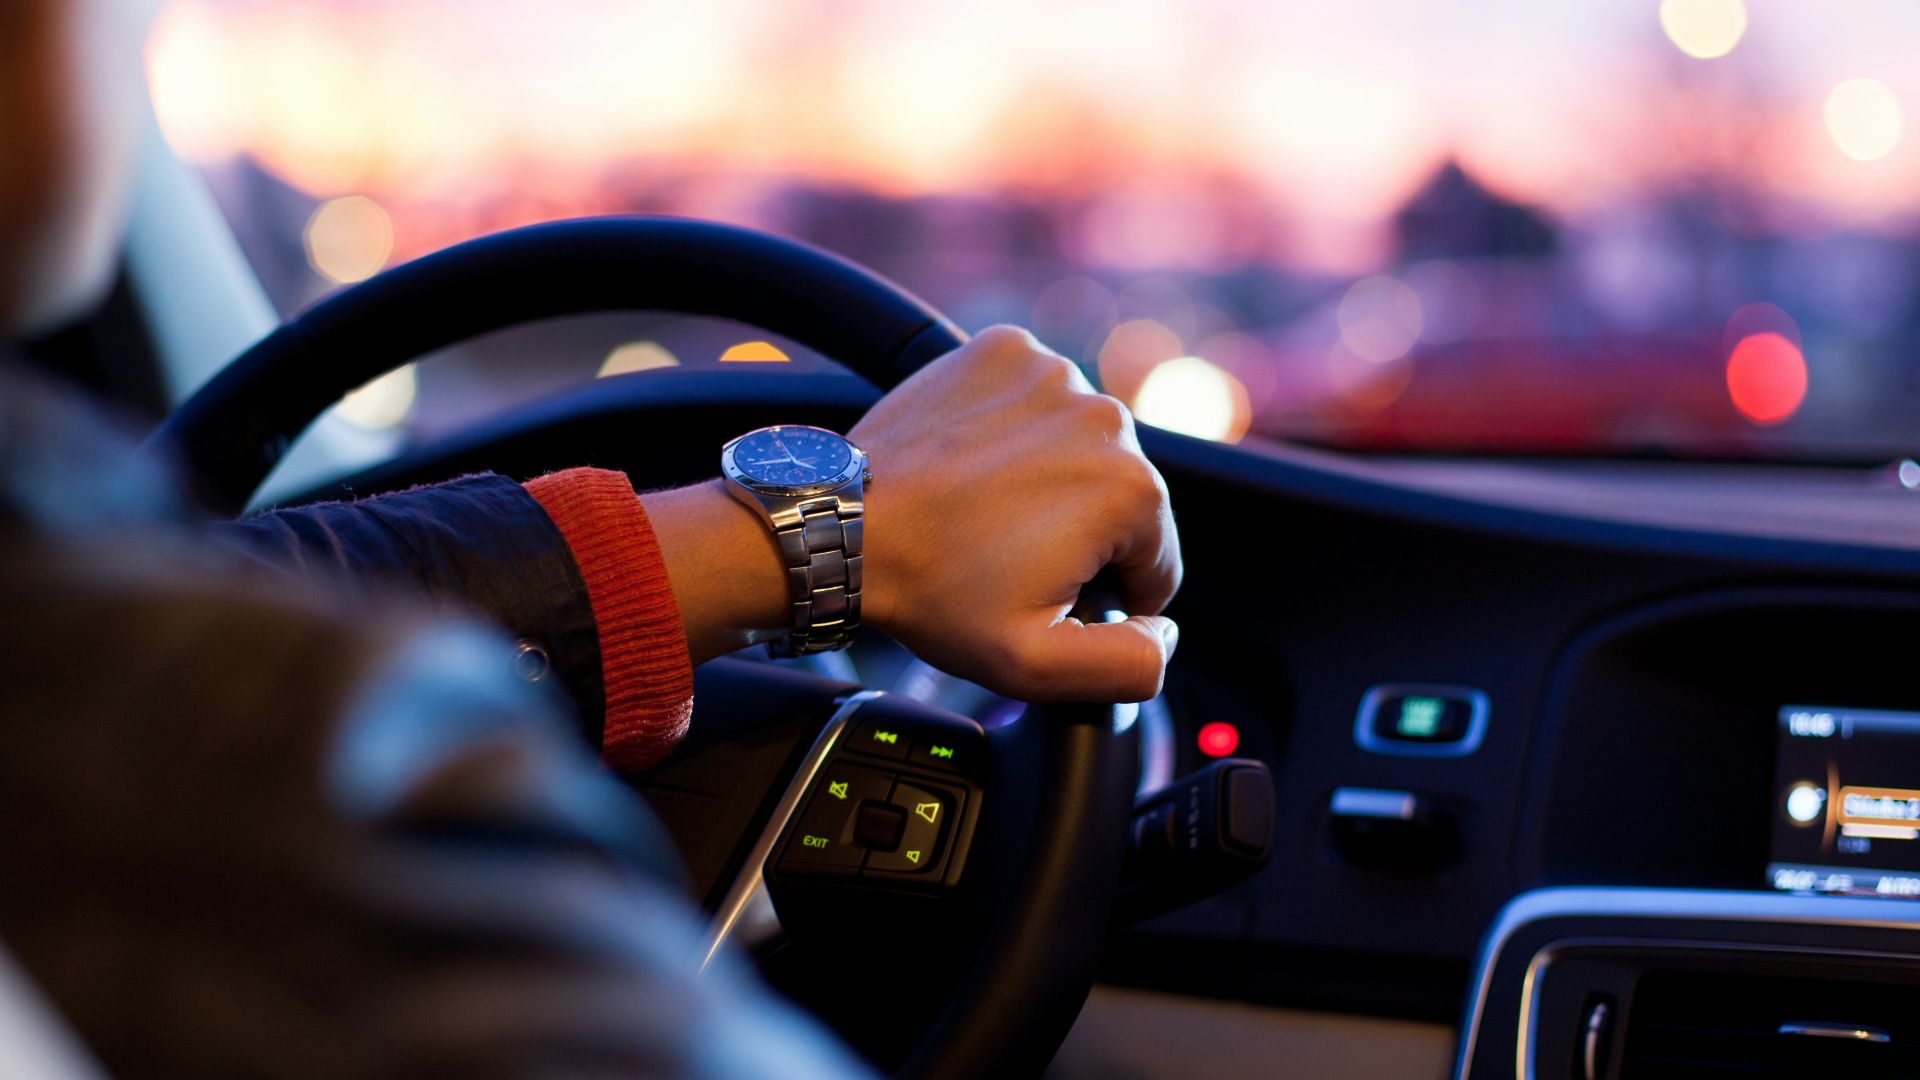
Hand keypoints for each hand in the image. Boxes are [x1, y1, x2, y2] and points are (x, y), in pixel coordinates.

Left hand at [643, 325, 1181, 702]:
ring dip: (1051, 478)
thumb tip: (1166, 632)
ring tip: (985, 511)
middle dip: (1079, 533)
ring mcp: (1052, 372)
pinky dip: (1016, 428)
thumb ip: (1130, 664)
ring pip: (1081, 445)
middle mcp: (1105, 416)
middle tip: (1006, 556)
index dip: (1106, 595)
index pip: (1157, 562)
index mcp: (1131, 490)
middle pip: (1122, 498)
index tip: (1044, 593)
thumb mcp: (1037, 666)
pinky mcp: (1005, 349)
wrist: (843, 526)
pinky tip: (975, 464)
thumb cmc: (933, 592)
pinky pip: (1036, 398)